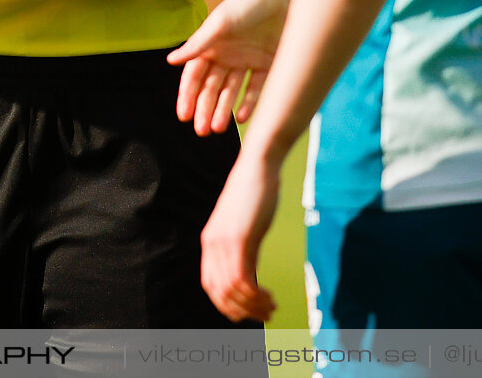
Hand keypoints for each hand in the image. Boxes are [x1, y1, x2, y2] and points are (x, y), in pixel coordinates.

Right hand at [167, 0, 294, 134]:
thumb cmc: (251, 0)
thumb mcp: (222, 21)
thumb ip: (199, 43)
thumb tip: (171, 61)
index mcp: (212, 43)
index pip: (195, 74)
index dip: (188, 94)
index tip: (183, 115)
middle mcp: (228, 53)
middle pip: (212, 87)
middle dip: (205, 108)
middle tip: (201, 130)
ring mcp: (249, 59)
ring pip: (232, 91)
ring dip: (224, 109)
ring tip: (218, 128)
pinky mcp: (270, 63)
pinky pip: (257, 88)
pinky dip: (249, 103)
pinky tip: (242, 117)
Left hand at [200, 154, 280, 321]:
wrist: (258, 165)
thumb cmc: (256, 192)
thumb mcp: (245, 226)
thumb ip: (243, 249)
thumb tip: (249, 275)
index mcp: (210, 241)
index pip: (210, 285)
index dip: (227, 305)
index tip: (248, 312)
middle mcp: (212, 244)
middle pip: (219, 293)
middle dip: (242, 311)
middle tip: (265, 315)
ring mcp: (224, 242)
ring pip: (232, 290)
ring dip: (253, 306)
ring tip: (271, 308)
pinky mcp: (240, 239)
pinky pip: (242, 279)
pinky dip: (256, 296)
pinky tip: (270, 297)